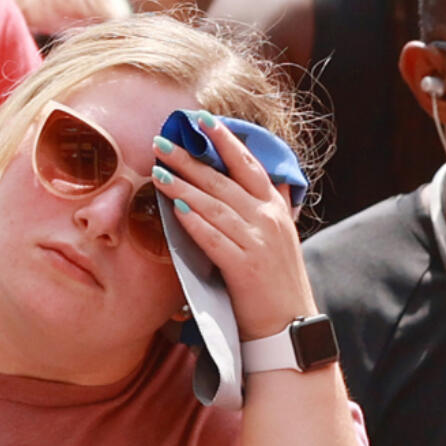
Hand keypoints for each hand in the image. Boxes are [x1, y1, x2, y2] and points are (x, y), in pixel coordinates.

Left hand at [151, 111, 317, 339]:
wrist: (288, 326)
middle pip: (224, 181)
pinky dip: (196, 224)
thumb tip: (265, 179)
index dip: (225, 140)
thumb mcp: (279, 236)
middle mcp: (269, 220)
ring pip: (215, 207)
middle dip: (191, 159)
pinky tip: (176, 211)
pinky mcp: (246, 268)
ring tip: (158, 172)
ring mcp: (259, 243)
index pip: (249, 164)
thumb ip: (269, 206)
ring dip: (184, 187)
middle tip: (162, 142)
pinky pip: (216, 240)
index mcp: (275, 208)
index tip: (202, 120)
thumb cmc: (276, 281)